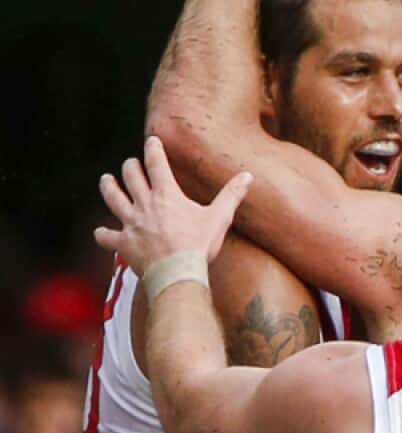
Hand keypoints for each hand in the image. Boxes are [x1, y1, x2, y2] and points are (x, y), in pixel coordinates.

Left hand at [94, 136, 251, 273]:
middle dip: (131, 167)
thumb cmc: (199, 244)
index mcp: (167, 195)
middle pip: (131, 177)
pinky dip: (103, 234)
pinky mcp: (124, 243)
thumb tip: (248, 176)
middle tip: (131, 163)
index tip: (151, 141)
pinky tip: (101, 232)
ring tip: (106, 180)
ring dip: (109, 187)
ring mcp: (132, 223)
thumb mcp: (219, 218)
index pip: (156, 164)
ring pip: (114, 199)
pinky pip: (107, 236)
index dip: (153, 149)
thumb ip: (231, 194)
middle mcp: (145, 204)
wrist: (177, 271)